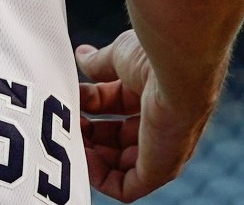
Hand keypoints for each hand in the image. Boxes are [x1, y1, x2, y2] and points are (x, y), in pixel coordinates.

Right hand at [75, 31, 215, 201]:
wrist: (176, 66)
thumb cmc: (155, 56)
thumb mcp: (120, 57)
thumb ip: (100, 63)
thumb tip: (82, 56)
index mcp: (157, 91)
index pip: (119, 105)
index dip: (92, 103)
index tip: (70, 94)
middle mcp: (163, 122)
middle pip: (118, 137)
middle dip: (88, 131)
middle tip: (66, 119)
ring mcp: (164, 148)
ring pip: (120, 164)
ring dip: (90, 154)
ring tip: (69, 136)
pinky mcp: (161, 170)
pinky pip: (126, 188)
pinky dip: (100, 178)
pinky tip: (82, 156)